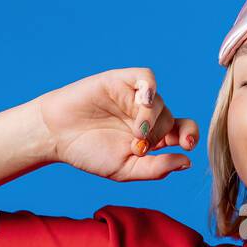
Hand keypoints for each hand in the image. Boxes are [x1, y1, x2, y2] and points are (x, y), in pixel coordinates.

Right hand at [32, 67, 200, 180]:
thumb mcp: (126, 169)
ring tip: (135, 134)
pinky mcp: (120, 81)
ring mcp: (133, 97)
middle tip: (138, 147)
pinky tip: (142, 100)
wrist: (56, 136)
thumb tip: (187, 162)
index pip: (183, 131)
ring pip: (159, 102)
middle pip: (171, 119)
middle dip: (159, 135)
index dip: (190, 135)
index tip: (187, 146)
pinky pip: (146, 77)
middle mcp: (146, 115)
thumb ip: (156, 168)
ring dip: (151, 119)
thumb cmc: (89, 153)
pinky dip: (149, 87)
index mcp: (152, 136)